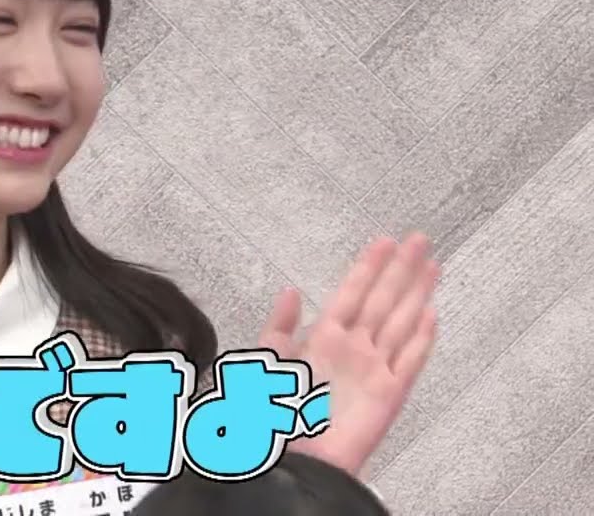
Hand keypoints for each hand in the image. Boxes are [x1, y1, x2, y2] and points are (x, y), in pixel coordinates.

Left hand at [258, 233, 438, 476]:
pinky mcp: (389, 395)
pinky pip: (410, 362)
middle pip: (383, 301)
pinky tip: (433, 316)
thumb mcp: (267, 362)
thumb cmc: (276, 414)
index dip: (368, 267)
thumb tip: (290, 291)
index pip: (351, 293)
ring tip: (432, 265)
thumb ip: (280, 326)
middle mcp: (353, 349)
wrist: (295, 460)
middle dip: (401, 270)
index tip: (384, 241)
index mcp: (324, 338)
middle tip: (419, 239)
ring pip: (401, 323)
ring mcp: (374, 370)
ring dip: (417, 294)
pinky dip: (422, 340)